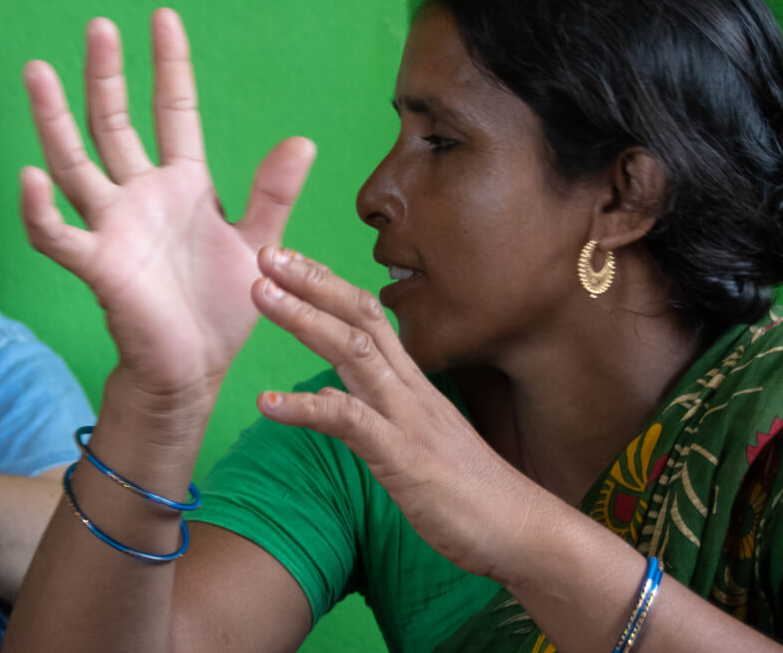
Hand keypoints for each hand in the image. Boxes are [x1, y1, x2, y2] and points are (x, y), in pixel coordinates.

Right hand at [20, 9, 314, 400]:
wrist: (196, 369)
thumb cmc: (222, 308)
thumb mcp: (259, 242)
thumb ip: (274, 192)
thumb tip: (303, 139)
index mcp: (182, 184)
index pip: (173, 111)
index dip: (170, 67)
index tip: (163, 18)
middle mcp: (140, 196)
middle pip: (114, 122)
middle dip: (106, 75)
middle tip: (97, 25)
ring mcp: (113, 227)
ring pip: (74, 163)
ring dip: (54, 120)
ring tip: (36, 71)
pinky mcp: (99, 266)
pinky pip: (59, 235)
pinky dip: (39, 210)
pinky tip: (27, 179)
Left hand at [248, 246, 546, 579]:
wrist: (522, 530)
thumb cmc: (470, 491)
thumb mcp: (419, 441)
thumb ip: (378, 414)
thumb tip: (336, 398)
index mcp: (412, 384)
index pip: (368, 317)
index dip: (328, 285)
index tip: (289, 261)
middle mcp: (410, 390)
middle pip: (359, 318)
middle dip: (311, 281)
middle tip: (265, 252)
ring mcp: (408, 419)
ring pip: (353, 354)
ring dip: (304, 320)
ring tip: (260, 295)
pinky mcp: (404, 458)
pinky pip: (350, 423)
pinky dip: (305, 409)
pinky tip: (266, 402)